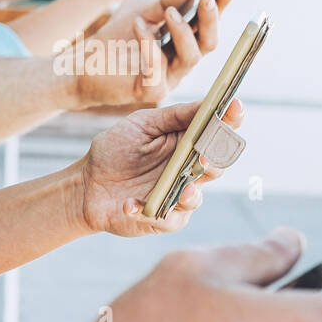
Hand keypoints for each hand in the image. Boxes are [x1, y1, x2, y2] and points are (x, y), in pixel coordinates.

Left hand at [73, 0, 238, 109]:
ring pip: (191, 58)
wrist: (84, 62)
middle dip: (211, 20)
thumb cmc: (116, 36)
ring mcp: (169, 78)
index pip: (208, 23)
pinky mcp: (151, 92)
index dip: (223, 5)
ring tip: (169, 11)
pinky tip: (138, 25)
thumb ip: (165, 1)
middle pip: (209, 44)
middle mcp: (180, 61)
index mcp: (182, 41)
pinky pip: (158, 69)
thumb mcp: (141, 8)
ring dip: (183, 31)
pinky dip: (149, 43)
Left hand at [76, 98, 244, 235]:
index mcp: (187, 142)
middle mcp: (188, 169)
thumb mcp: (142, 125)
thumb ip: (174, 116)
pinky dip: (148, 212)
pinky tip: (129, 204)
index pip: (216, 131)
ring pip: (196, 197)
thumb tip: (208, 102)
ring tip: (184, 190)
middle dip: (215, 160)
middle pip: (216, 166)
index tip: (235, 107)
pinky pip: (168, 219)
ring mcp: (178, 196)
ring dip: (191, 194)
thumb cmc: (115, 150)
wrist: (86, 185)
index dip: (230, 119)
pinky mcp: (163, 219)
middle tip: (207, 155)